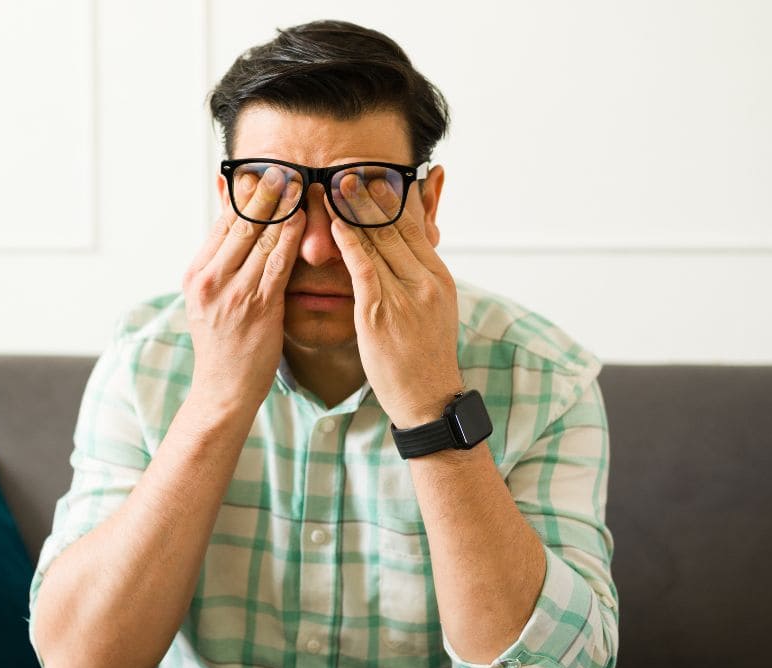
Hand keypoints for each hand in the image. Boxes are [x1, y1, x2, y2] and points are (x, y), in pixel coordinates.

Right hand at [183, 168, 303, 410]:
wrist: (223, 389)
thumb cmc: (222, 344)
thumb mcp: (208, 298)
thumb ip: (222, 260)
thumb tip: (231, 224)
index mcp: (196, 273)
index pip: (222, 222)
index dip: (243, 194)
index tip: (261, 170)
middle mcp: (210, 279)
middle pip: (239, 223)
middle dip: (263, 192)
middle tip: (282, 167)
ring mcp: (232, 293)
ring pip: (259, 238)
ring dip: (281, 208)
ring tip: (297, 183)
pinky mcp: (257, 308)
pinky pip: (277, 264)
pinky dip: (290, 238)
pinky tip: (303, 220)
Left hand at [327, 174, 462, 427]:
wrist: (428, 397)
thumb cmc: (424, 357)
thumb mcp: (433, 309)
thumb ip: (420, 275)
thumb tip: (412, 248)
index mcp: (438, 276)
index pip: (415, 224)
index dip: (394, 195)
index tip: (377, 171)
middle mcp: (425, 280)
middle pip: (396, 225)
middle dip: (370, 192)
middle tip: (349, 166)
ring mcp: (405, 295)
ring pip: (377, 240)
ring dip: (352, 208)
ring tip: (334, 182)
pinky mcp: (379, 313)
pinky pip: (362, 267)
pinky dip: (347, 240)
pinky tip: (333, 221)